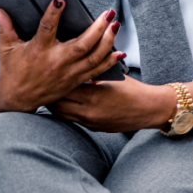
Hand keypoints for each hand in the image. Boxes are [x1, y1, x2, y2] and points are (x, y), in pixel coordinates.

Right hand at [0, 0, 123, 114]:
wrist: (18, 100)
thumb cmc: (12, 71)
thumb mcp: (6, 48)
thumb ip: (5, 27)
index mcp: (38, 50)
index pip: (46, 28)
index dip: (53, 14)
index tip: (61, 0)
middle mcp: (56, 62)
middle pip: (82, 45)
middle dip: (97, 28)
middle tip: (108, 13)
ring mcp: (68, 73)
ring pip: (93, 57)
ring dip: (107, 41)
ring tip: (115, 25)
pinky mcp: (74, 81)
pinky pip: (96, 72)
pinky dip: (109, 62)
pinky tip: (120, 52)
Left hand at [51, 76, 174, 132]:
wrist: (149, 109)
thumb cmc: (132, 89)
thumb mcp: (111, 76)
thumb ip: (91, 72)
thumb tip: (74, 64)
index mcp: (92, 96)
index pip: (63, 88)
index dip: (53, 80)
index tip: (47, 71)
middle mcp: (89, 112)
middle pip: (57, 104)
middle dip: (50, 94)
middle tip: (43, 82)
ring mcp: (91, 122)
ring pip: (62, 115)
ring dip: (55, 104)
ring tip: (49, 92)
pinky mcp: (94, 128)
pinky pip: (72, 120)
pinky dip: (65, 111)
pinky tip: (64, 102)